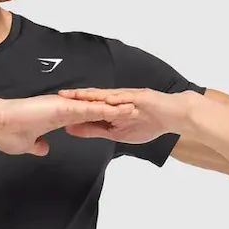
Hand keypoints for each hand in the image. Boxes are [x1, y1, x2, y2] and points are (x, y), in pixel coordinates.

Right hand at [0, 93, 139, 156]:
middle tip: (133, 114)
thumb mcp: (26, 144)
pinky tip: (118, 110)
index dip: (100, 121)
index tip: (115, 123)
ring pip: (95, 107)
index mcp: (57, 118)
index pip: (85, 119)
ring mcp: (63, 106)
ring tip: (134, 110)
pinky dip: (103, 108)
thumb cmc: (6, 133)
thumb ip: (37, 145)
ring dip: (114, 109)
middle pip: (94, 111)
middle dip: (113, 113)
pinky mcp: (62, 106)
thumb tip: (44, 149)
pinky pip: (87, 107)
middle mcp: (63, 109)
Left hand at [56, 86, 191, 144]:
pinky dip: (114, 99)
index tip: (55, 108)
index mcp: (109, 108)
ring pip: (106, 95)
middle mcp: (116, 99)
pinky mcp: (140, 97)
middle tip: (58, 96)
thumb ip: (96, 130)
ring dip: (91, 95)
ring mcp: (128, 97)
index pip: (88, 107)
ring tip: (76, 95)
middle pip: (93, 97)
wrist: (173, 116)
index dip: (73, 107)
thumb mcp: (117, 133)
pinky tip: (104, 99)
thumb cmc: (149, 123)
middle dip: (76, 97)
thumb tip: (73, 129)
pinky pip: (126, 98)